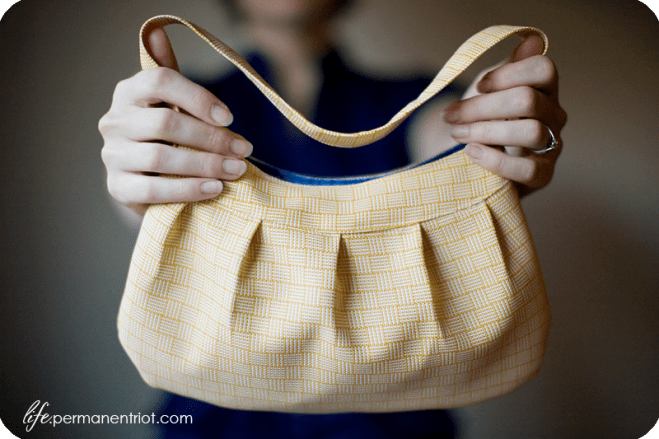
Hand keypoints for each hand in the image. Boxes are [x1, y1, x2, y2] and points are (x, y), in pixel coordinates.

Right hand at [99, 27, 252, 218]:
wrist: (145, 181)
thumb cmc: (165, 137)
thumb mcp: (169, 105)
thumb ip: (171, 78)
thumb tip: (157, 33)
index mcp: (129, 92)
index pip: (160, 81)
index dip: (198, 98)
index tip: (230, 117)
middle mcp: (115, 121)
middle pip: (166, 123)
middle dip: (211, 138)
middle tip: (243, 150)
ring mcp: (113, 155)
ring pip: (160, 158)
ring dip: (205, 165)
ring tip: (236, 170)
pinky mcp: (118, 187)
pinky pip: (153, 191)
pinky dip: (188, 190)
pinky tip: (214, 189)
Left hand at [443, 35, 566, 196]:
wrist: (473, 160)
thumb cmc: (483, 121)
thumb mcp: (489, 91)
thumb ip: (506, 69)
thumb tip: (531, 41)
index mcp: (544, 90)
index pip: (543, 69)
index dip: (508, 74)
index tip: (479, 85)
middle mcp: (555, 116)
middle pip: (528, 100)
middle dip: (482, 107)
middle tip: (451, 115)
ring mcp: (552, 146)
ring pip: (530, 132)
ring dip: (485, 131)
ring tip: (457, 133)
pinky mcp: (543, 176)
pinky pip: (528, 169)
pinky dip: (495, 160)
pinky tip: (471, 152)